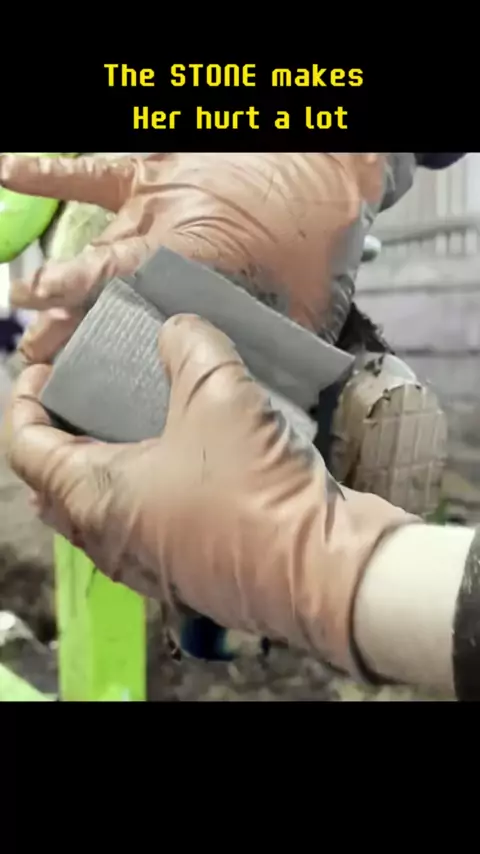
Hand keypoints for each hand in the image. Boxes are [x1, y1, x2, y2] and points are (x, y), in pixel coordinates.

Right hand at [0, 152, 385, 360]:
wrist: (331, 159)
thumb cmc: (321, 231)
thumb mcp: (305, 300)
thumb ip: (270, 340)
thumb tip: (256, 385)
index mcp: (193, 255)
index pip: (122, 282)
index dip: (79, 304)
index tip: (44, 322)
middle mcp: (163, 225)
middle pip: (104, 279)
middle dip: (68, 319)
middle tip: (39, 353)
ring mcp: (155, 198)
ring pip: (98, 240)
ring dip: (63, 277)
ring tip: (24, 301)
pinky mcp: (156, 170)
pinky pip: (97, 171)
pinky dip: (53, 172)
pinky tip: (9, 173)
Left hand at [5, 314, 413, 673]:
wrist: (324, 571)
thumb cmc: (256, 487)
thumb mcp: (220, 395)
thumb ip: (190, 346)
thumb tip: (178, 328)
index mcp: (95, 498)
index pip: (24, 447)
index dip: (23, 400)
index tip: (42, 368)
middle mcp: (109, 539)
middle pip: (53, 483)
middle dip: (58, 434)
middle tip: (83, 395)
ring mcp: (146, 562)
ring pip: (97, 509)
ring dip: (100, 464)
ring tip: (131, 421)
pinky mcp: (185, 571)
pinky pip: (140, 524)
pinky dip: (141, 488)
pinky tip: (180, 457)